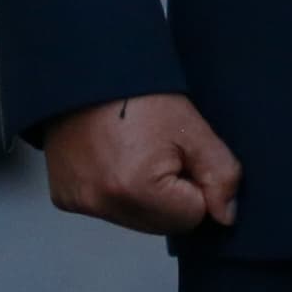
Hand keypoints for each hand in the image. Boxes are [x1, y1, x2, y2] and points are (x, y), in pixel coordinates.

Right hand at [42, 91, 240, 234]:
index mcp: (137, 189)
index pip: (192, 217)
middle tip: (159, 151)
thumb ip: (219, 173)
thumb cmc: (138, 91)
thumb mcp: (190, 126)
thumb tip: (226, 216)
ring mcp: (81, 202)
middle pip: (162, 224)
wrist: (86, 68)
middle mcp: (103, 203)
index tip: (181, 154)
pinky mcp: (65, 198)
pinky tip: (114, 159)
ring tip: (135, 152)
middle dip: (170, 195)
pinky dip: (116, 191)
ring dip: (143, 195)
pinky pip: (107, 209)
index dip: (195, 185)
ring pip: (136, 218)